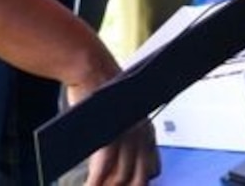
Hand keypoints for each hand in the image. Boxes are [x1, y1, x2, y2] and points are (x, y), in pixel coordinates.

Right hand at [67, 71, 157, 185]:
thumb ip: (127, 144)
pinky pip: (101, 172)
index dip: (137, 184)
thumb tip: (119, 173)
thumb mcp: (122, 119)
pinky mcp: (109, 135)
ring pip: (120, 179)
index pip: (151, 171)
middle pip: (138, 179)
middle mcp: (143, 135)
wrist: (93, 70)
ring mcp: (127, 136)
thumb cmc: (102, 94)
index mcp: (148, 132)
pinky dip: (93, 185)